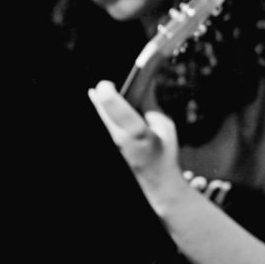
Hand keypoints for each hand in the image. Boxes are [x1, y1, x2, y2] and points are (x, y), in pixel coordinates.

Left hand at [87, 80, 185, 208]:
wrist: (158, 181)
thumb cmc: (165, 153)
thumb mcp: (165, 126)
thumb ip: (150, 104)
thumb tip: (144, 83)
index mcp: (135, 130)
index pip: (110, 102)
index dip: (106, 88)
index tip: (110, 82)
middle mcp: (119, 136)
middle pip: (100, 107)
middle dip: (101, 92)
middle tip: (106, 85)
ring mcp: (114, 143)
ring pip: (101, 116)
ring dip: (102, 102)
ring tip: (105, 91)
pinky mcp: (113, 145)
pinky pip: (105, 123)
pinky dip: (105, 111)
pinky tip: (101, 103)